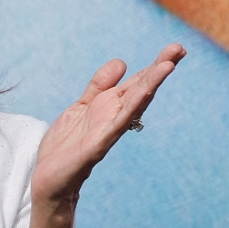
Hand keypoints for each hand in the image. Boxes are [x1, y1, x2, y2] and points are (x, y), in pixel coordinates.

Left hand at [30, 44, 185, 208]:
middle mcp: (113, 117)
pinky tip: (143, 93)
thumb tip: (122, 62)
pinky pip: (117, 124)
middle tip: (179, 49)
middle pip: (141, 89)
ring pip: (134, 104)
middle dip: (159, 69)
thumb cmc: (66, 146)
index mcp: (109, 107)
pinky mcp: (97, 145)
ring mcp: (108, 131)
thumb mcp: (81, 106)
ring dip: (151, 84)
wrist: (49, 179)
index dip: (154, 66)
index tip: (175, 49)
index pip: (137, 82)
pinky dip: (131, 108)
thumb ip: (99, 86)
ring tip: (168, 65)